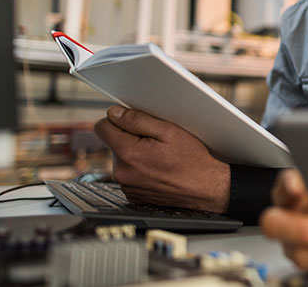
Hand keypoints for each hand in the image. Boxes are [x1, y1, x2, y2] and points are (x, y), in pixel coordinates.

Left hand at [94, 105, 229, 212]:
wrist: (205, 188)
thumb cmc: (192, 160)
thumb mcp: (169, 131)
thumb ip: (138, 120)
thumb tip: (115, 113)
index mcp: (128, 154)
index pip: (102, 127)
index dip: (116, 119)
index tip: (131, 120)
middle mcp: (122, 172)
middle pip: (113, 143)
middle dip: (130, 138)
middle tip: (156, 141)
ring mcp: (127, 186)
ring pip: (121, 159)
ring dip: (135, 154)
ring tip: (160, 156)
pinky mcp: (133, 194)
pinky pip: (129, 174)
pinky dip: (140, 169)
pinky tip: (158, 169)